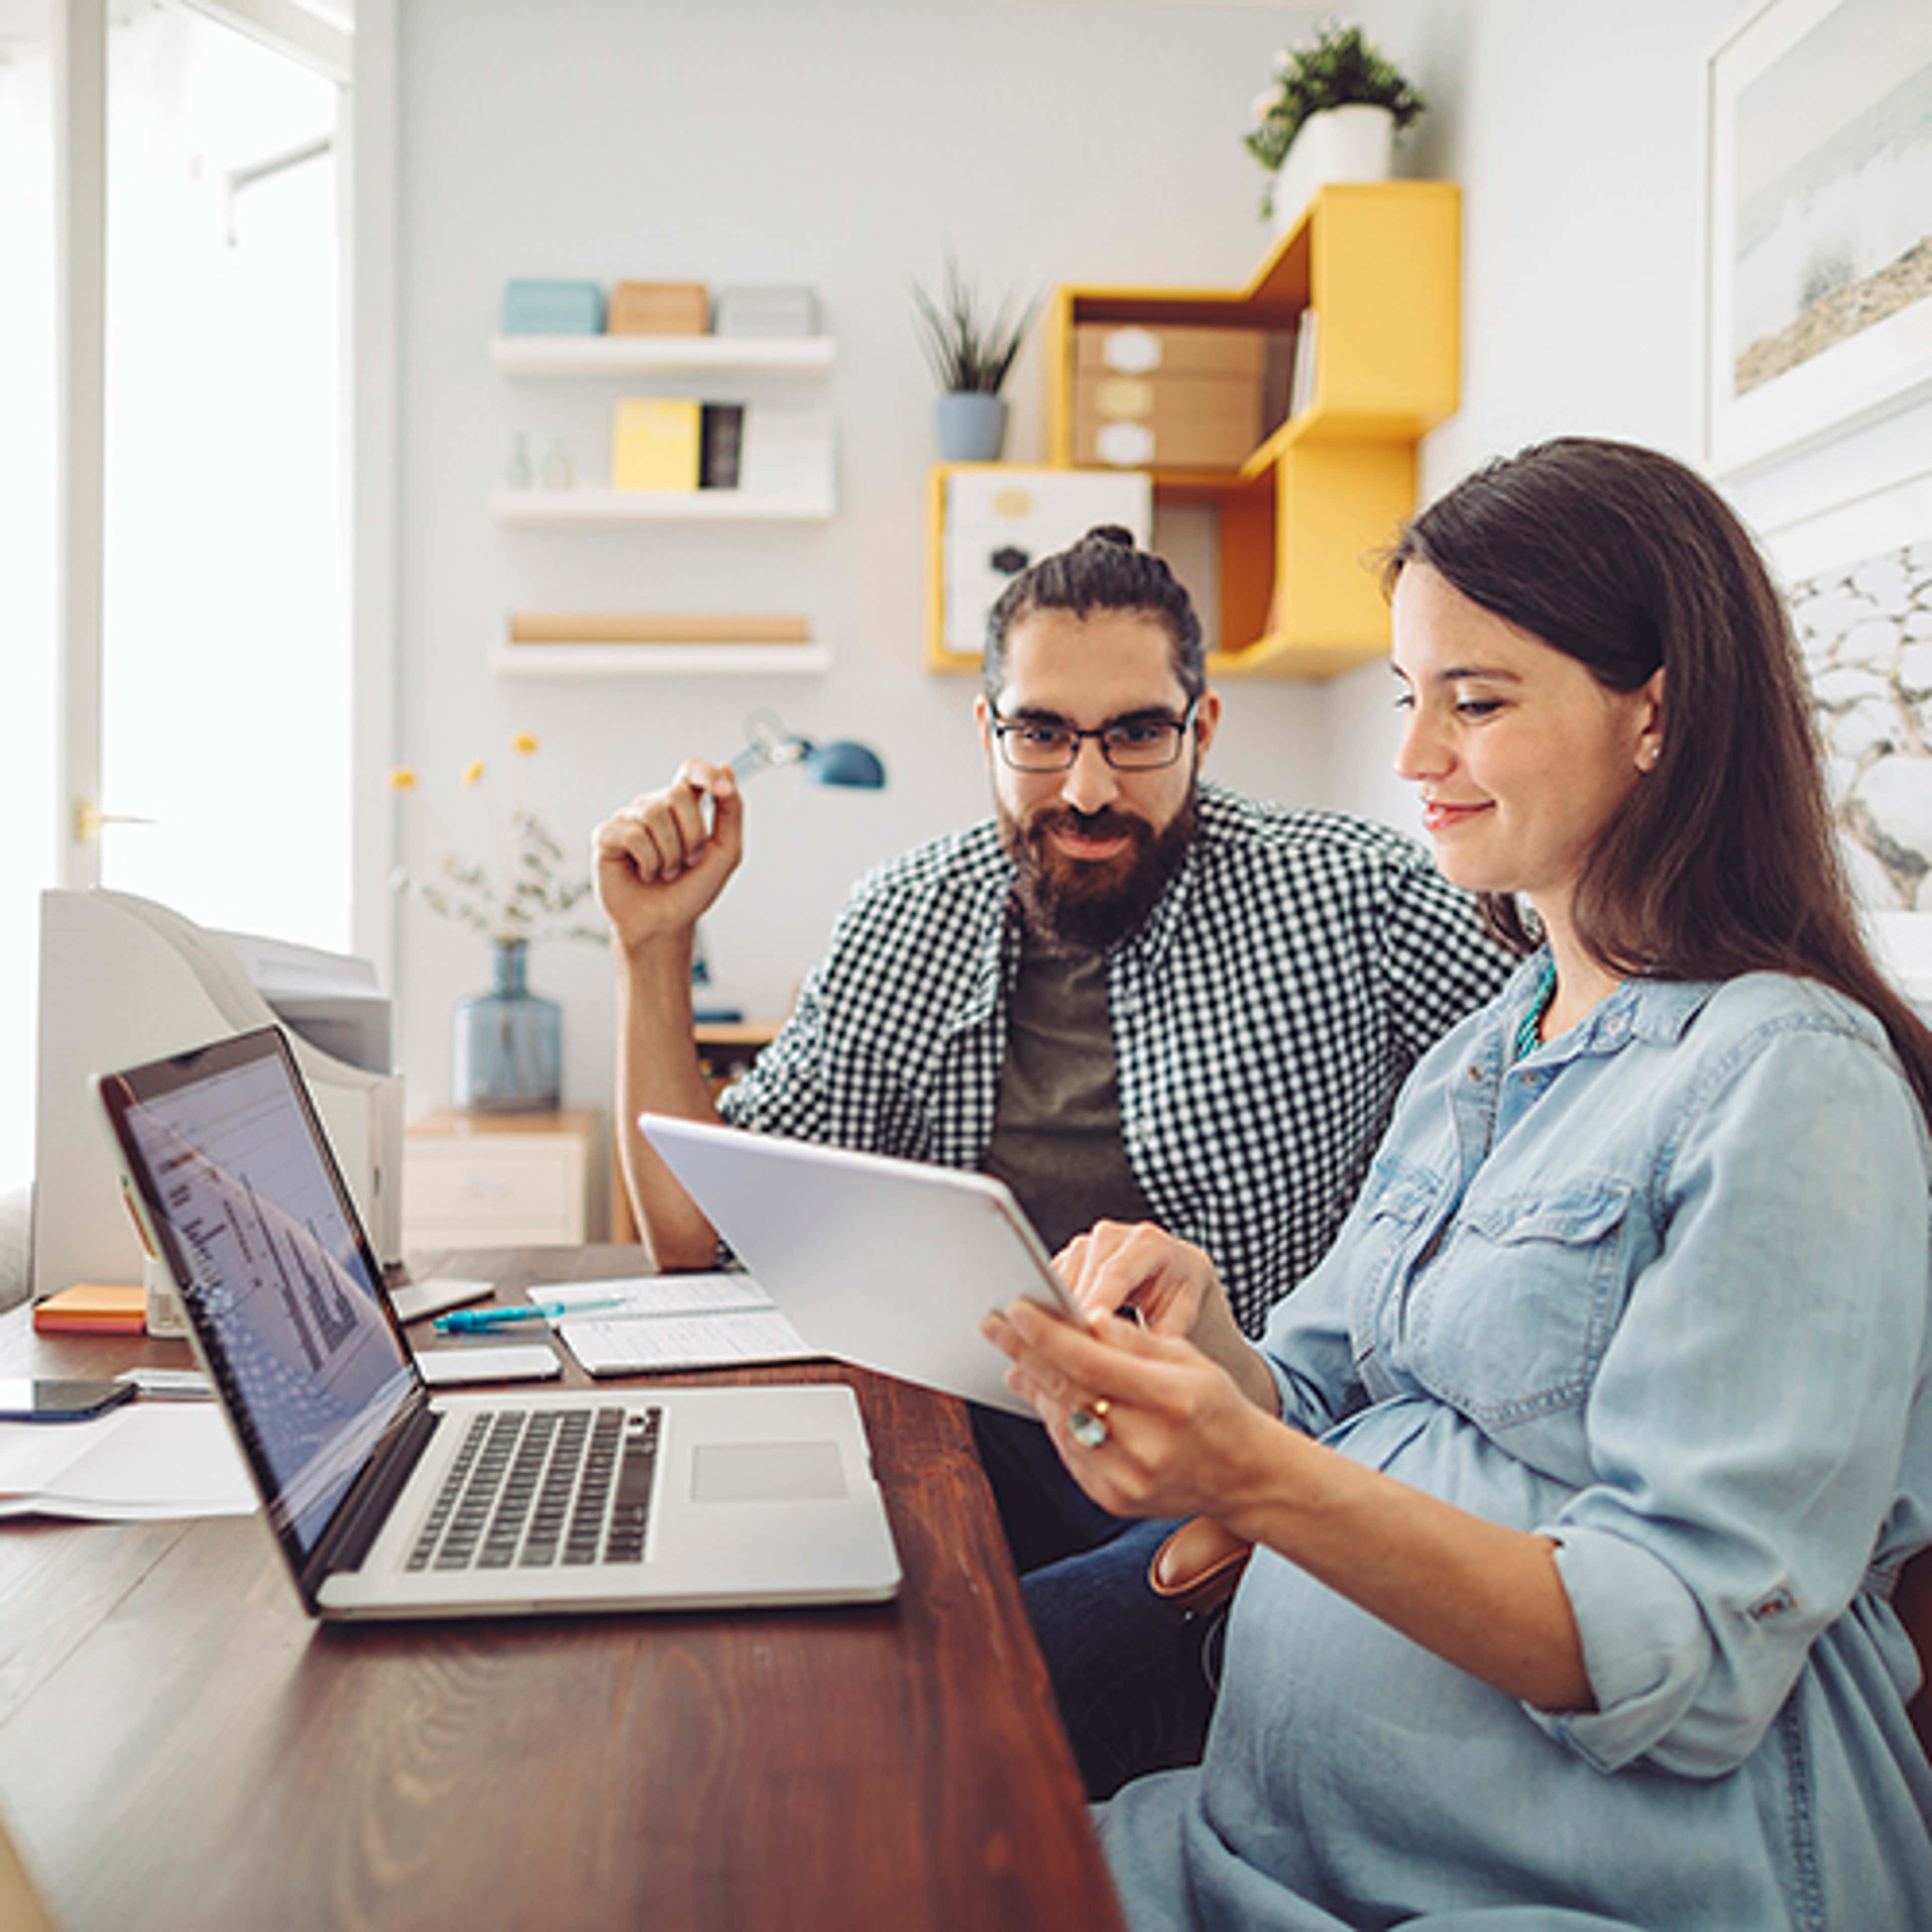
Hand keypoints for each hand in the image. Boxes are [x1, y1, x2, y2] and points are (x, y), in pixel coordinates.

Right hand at [593, 760, 743, 951]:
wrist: (666, 924)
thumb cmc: (692, 890)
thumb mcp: (726, 851)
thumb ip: (731, 811)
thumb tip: (727, 769)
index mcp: (682, 807)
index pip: (691, 770)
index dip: (705, 773)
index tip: (722, 790)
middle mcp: (653, 806)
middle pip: (677, 794)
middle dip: (692, 834)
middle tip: (689, 861)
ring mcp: (628, 819)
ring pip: (654, 813)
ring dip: (671, 853)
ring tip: (667, 871)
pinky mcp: (607, 836)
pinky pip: (633, 834)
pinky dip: (649, 861)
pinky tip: (646, 873)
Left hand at [979, 1298, 1282, 1523]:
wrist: (1243, 1475)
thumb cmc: (1214, 1406)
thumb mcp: (1188, 1359)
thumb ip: (1135, 1341)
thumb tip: (1087, 1318)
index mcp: (1172, 1400)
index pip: (1092, 1362)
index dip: (1048, 1334)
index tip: (1015, 1308)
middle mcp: (1148, 1445)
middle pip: (1068, 1391)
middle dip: (1024, 1353)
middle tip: (992, 1325)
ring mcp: (1129, 1479)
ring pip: (1062, 1423)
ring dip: (1033, 1385)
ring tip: (1012, 1356)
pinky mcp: (1114, 1500)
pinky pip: (1069, 1453)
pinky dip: (1053, 1419)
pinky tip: (1041, 1393)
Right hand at [1052, 1221, 1254, 1389]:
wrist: (1175, 1271)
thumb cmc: (1180, 1294)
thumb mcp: (1183, 1313)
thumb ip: (1162, 1332)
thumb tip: (1133, 1358)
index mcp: (1148, 1242)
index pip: (1117, 1274)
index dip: (1099, 1303)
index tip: (1086, 1332)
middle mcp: (1111, 1236)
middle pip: (1083, 1277)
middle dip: (1073, 1316)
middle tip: (1065, 1354)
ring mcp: (1085, 1244)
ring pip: (1058, 1281)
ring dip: (1055, 1316)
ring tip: (1056, 1352)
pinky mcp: (1066, 1259)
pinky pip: (1048, 1286)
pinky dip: (1048, 1313)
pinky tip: (1051, 1339)